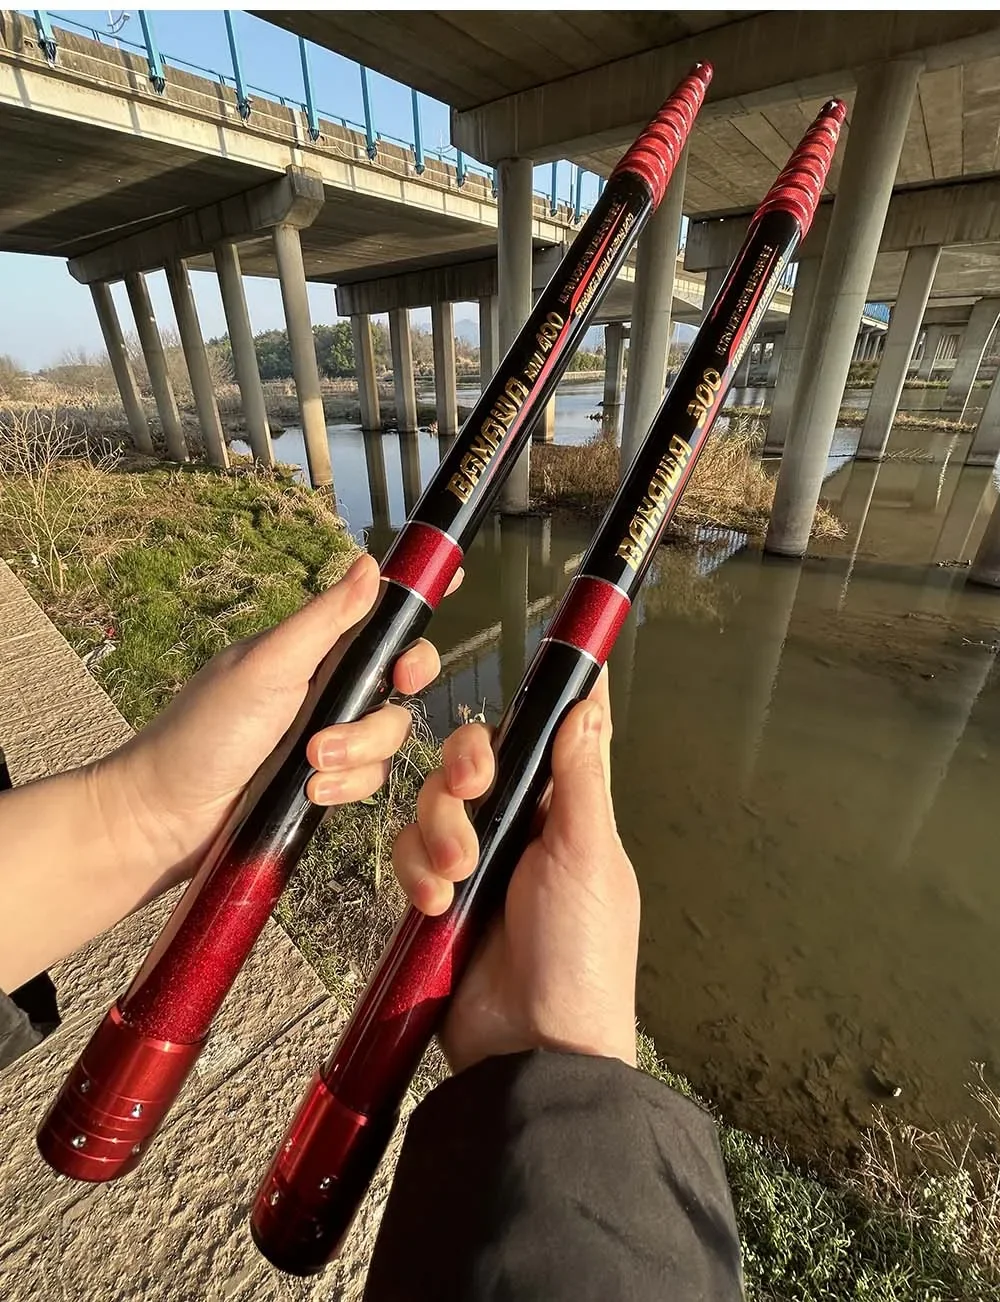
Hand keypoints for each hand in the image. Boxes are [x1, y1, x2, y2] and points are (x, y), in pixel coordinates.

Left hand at [98, 553, 455, 897]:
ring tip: (313, 764)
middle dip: (400, 685)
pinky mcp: (328, 780)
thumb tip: (371, 563)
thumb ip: (325, 620)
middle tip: (395, 683)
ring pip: (390, 731)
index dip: (414, 601)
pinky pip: (371, 777)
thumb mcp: (268, 666)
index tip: (454, 585)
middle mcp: (326, 684)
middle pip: (400, 673)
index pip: (374, 613)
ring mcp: (328, 733)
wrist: (168, 817)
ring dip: (360, 749)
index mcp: (312, 647)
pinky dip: (348, 785)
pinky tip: (313, 793)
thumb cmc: (204, 730)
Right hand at [392, 672, 639, 1070]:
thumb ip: (580, 777)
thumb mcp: (588, 856)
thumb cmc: (580, 953)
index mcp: (567, 813)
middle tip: (471, 787)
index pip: (543, 741)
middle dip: (462, 770)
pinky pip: (406, 853)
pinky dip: (415, 873)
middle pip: (472, 761)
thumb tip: (591, 701)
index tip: (524, 691)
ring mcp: (473, 862)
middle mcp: (519, 829)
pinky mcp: (434, 895)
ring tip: (458, 876)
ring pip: (433, 804)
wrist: (531, 1048)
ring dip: (438, 832)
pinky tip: (435, 906)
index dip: (527, 716)